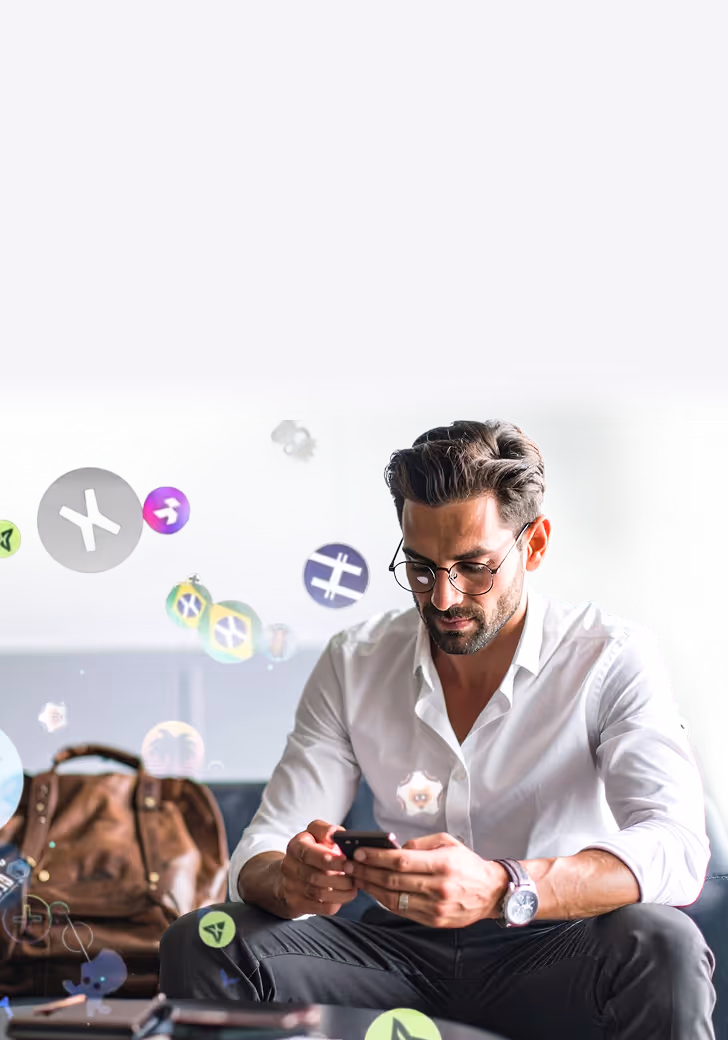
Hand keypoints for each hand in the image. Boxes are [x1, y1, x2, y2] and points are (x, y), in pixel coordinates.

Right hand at [278, 820, 357, 917]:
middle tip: (355, 874)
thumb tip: (335, 834)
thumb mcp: (315, 834)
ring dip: (341, 891)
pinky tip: (345, 895)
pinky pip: (320, 908)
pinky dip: (336, 903)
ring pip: (318, 893)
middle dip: (340, 877)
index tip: (347, 861)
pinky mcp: (297, 903)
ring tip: (354, 885)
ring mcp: (291, 887)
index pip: (309, 854)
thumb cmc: (310, 851)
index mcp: (295, 846)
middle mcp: (290, 867)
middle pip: (315, 876)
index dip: (329, 859)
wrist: (288, 875)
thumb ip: (325, 830)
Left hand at [343, 832, 509, 927]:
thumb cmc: (466, 863)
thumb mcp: (447, 842)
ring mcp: (436, 907)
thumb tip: (393, 849)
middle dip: (367, 872)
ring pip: (394, 898)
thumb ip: (419, 845)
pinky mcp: (434, 921)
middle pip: (393, 880)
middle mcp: (438, 887)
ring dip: (371, 888)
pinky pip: (403, 911)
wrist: (491, 892)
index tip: (359, 853)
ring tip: (357, 878)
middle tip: (349, 866)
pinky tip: (375, 892)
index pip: (401, 861)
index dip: (376, 857)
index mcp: (442, 863)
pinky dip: (385, 901)